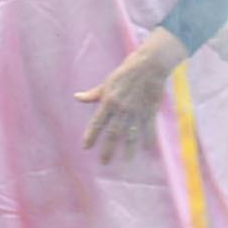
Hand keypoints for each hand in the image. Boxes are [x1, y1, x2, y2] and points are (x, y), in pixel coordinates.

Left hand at [76, 28, 183, 164]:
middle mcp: (122, 108)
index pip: (97, 122)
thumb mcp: (107, 82)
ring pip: (131, 134)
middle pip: (113, 133)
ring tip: (126, 161)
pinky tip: (147, 149)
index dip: (91, 135)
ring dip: (129, 149)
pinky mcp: (150, 110)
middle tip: (104, 162)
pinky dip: (148, 139)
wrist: (150, 65)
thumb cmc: (126, 72)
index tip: (86, 147)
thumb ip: (93, 94)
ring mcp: (136, 110)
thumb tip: (77, 97)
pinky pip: (149, 128)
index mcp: (109, 101)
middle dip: (108, 149)